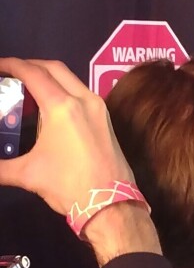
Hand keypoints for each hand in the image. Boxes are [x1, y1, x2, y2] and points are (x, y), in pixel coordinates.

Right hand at [0, 58, 135, 213]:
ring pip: (71, 79)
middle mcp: (84, 100)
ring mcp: (99, 108)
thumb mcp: (27, 174)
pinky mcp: (106, 118)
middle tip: (9, 72)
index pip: (34, 74)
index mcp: (63, 107)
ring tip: (26, 86)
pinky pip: (82, 92)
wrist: (110, 202)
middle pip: (55, 68)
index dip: (12, 65)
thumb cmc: (68, 185)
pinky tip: (49, 103)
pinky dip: (63, 89)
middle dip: (30, 64)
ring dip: (49, 76)